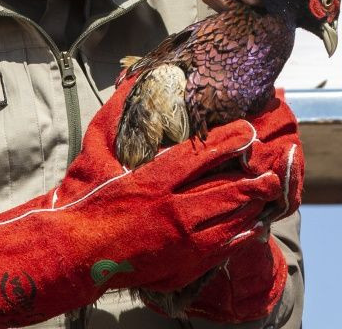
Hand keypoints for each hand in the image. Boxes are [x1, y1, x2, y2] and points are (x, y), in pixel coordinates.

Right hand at [0, 77, 284, 328]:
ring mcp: (179, 240)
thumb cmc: (83, 196)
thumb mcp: (97, 146)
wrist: (71, 249)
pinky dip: (241, 236)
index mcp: (154, 178)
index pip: (203, 155)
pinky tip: (252, 227)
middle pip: (227, 192)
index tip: (250, 130)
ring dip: (252, 207)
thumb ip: (118, 112)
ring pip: (229, 221)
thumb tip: (133, 77)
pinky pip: (220, 249)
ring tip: (268, 195)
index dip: (231, 141)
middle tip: (271, 170)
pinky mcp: (180, 263)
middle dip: (254, 180)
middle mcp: (172, 209)